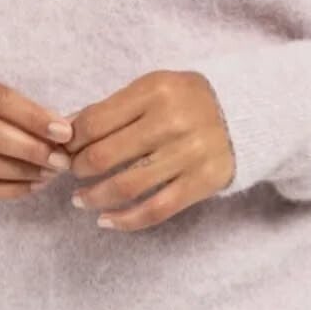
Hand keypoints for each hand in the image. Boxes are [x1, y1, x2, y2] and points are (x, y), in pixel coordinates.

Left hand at [62, 70, 233, 230]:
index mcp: (155, 91)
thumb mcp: (152, 88)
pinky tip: (106, 221)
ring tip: (80, 200)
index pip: (94, 122)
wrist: (246, 114)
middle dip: (78, 169)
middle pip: (104, 156)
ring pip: (126, 187)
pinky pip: (155, 209)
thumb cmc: (187, 100)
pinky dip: (125, 220)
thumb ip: (111, 107)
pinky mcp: (202, 182)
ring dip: (94, 198)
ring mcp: (189, 154)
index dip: (71, 141)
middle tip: (72, 173)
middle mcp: (172, 121)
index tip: (65, 149)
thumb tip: (65, 131)